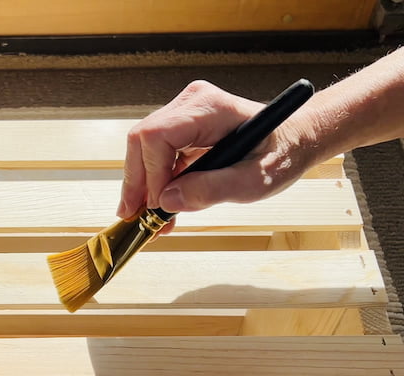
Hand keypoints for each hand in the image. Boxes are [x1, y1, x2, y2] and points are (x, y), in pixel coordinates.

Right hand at [117, 80, 316, 232]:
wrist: (293, 140)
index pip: (157, 136)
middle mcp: (190, 103)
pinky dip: (152, 182)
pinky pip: (152, 153)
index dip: (151, 175)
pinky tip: (160, 205)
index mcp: (210, 108)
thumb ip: (213, 190)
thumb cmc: (281, 155)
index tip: (159, 207)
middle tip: (138, 218)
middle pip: (141, 141)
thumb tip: (167, 201)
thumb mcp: (256, 180)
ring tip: (151, 217)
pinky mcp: (179, 127)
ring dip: (142, 186)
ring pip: (141, 148)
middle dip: (137, 183)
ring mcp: (183, 112)